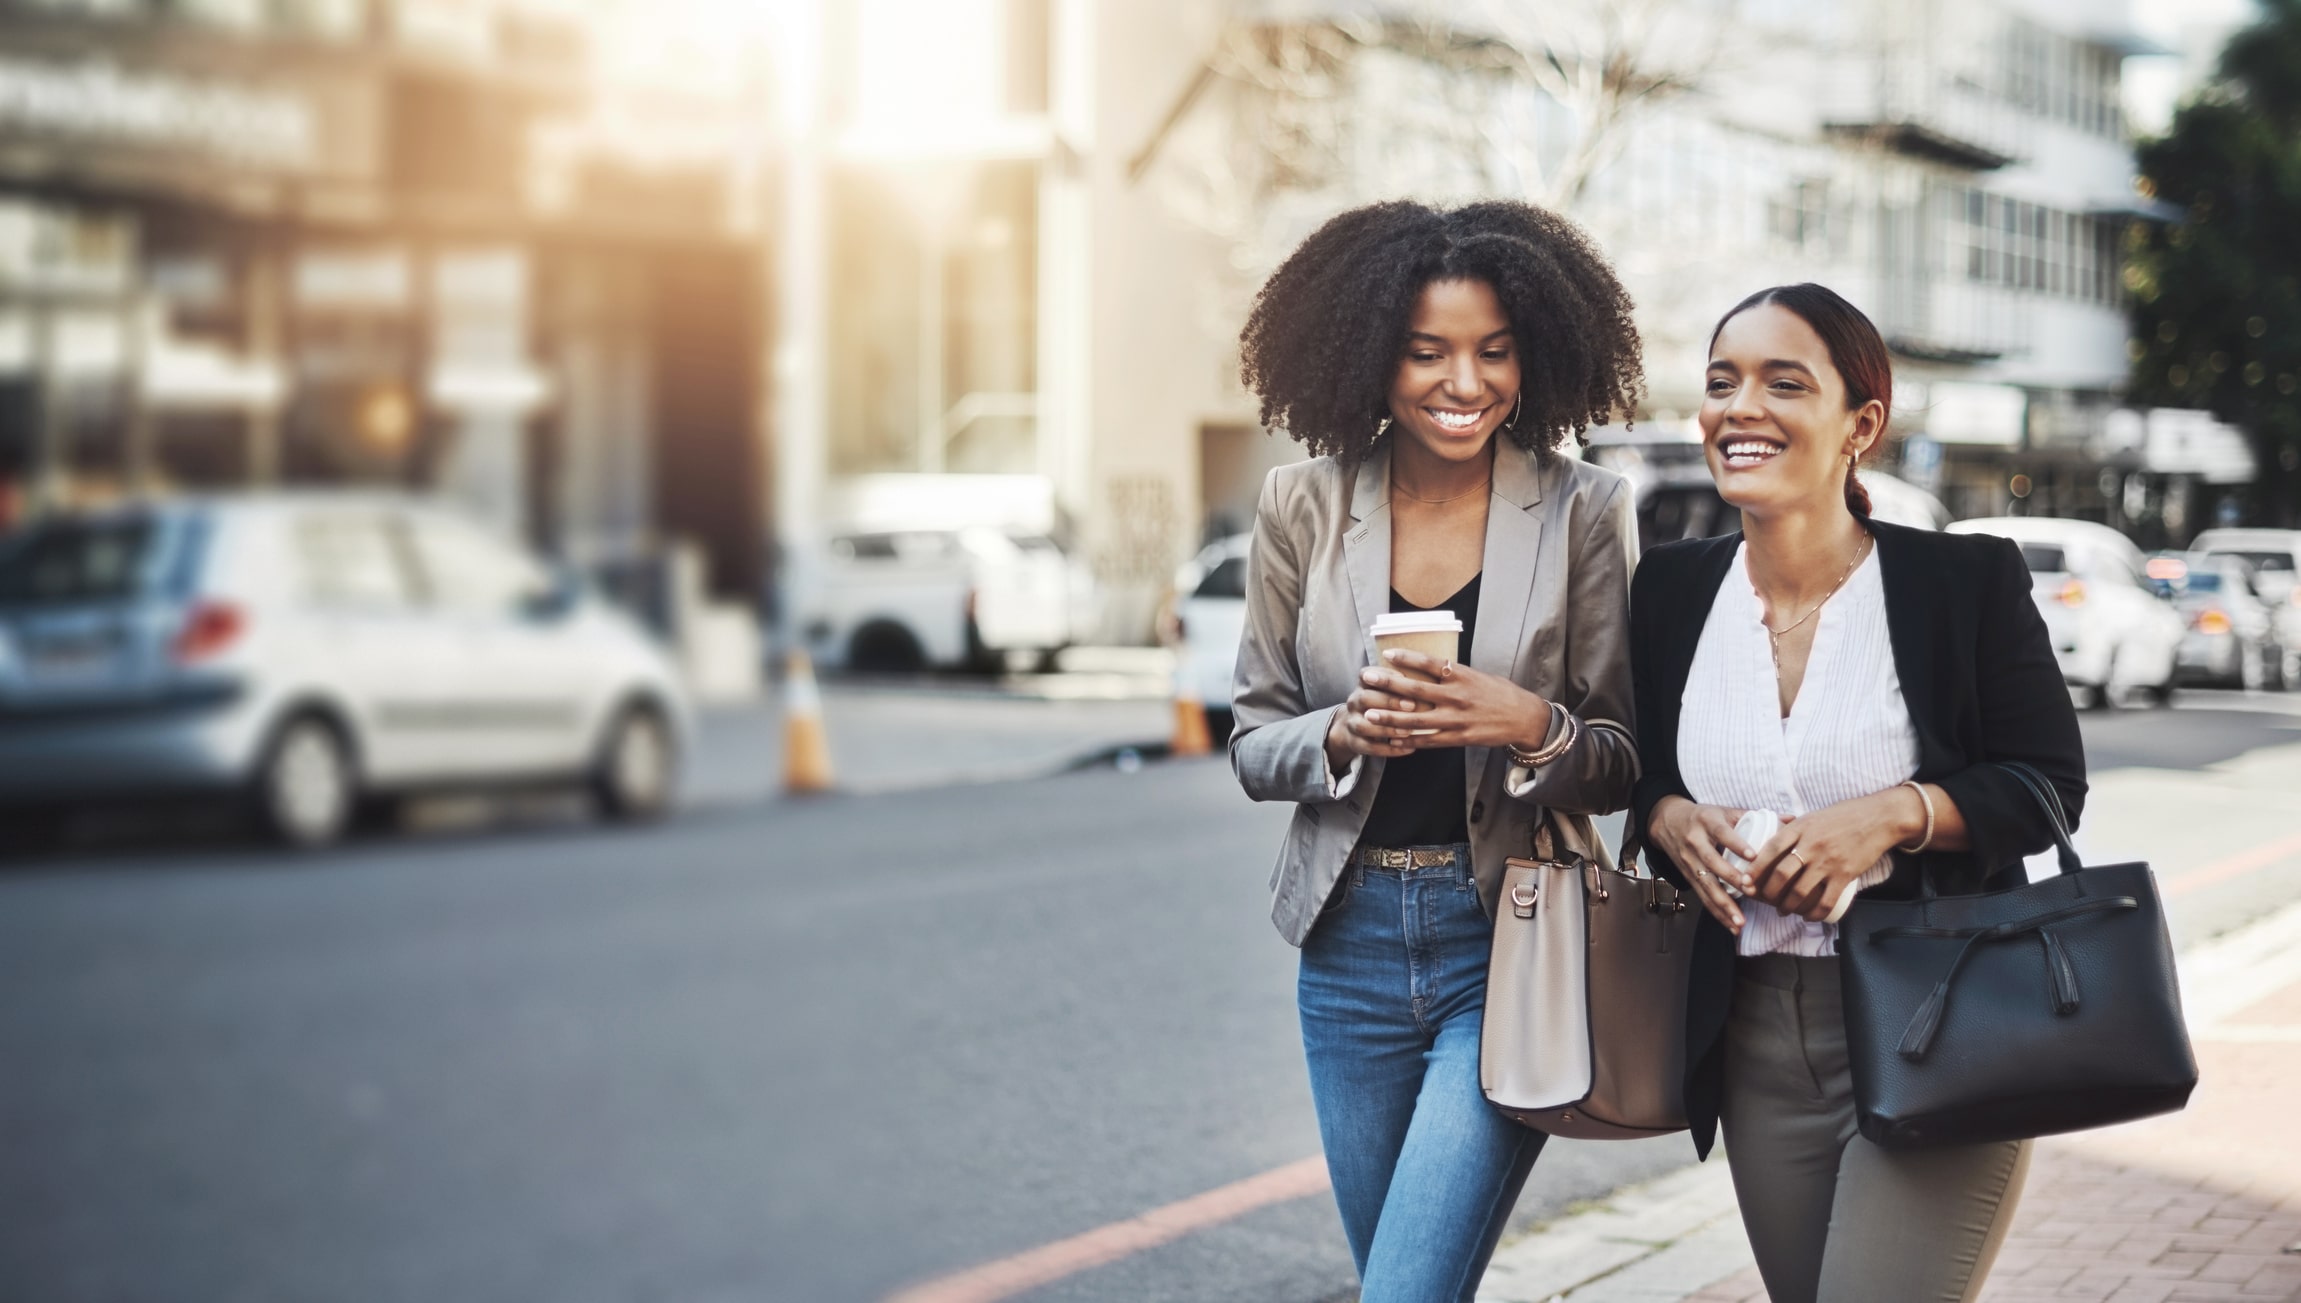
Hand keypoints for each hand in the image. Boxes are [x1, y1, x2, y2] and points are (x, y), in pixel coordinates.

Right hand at [1323, 680, 1425, 772]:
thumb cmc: (1383, 702)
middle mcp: (1354, 702)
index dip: (1384, 676)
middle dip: (1388, 701)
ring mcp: (1352, 723)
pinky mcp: (1355, 742)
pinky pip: (1370, 747)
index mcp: (1363, 685)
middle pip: (1364, 698)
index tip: (1405, 678)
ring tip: (1409, 730)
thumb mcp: (1386, 688)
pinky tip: (1410, 748)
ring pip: (1364, 726)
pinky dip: (1390, 750)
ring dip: (1388, 728)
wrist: (1355, 727)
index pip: (1367, 674)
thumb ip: (1402, 682)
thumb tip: (1432, 675)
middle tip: (1412, 705)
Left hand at [1357, 649, 1550, 750]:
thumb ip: (1454, 673)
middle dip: (1388, 685)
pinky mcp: (1459, 738)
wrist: (1524, 718)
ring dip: (1391, 718)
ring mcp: (1457, 720)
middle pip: (1416, 691)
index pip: (1430, 664)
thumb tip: (1428, 667)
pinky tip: (1392, 740)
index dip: (1407, 659)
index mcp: (1462, 676)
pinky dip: (1409, 741)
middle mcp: (1457, 697)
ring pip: (1417, 720)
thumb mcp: (1479, 675)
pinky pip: (1429, 741)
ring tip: (1370, 715)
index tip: (1386, 654)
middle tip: (1367, 679)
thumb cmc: (1500, 693)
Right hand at [1646, 796, 1754, 933]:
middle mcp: (1695, 842)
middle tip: (1751, 891)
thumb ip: (1756, 816)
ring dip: (1724, 905)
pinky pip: (1703, 897)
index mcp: (1707, 822)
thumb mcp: (1724, 811)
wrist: (1667, 822)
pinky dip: (1717, 913)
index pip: (1722, 833)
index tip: (1753, 856)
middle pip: (1712, 863)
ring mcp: (1690, 862)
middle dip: (1731, 879)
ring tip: (1740, 921)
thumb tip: (1792, 819)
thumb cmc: (1703, 817)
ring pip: (1706, 885)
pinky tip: (1732, 926)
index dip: (1736, 844)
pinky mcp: (1688, 877)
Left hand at [1746, 788, 1920, 920]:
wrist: (1878, 819)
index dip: (1755, 869)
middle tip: (1764, 900)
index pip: (1770, 850)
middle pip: (1781, 875)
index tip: (1745, 881)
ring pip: (1800, 892)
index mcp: (1800, 828)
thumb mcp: (1812, 816)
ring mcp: (1828, 862)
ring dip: (1788, 906)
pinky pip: (1826, 901)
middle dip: (1768, 893)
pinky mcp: (1845, 875)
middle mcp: (1812, 845)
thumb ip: (1793, 829)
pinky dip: (1814, 913)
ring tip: (1783, 911)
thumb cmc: (1843, 816)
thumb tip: (1770, 842)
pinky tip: (1808, 916)